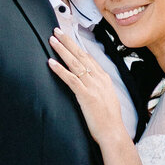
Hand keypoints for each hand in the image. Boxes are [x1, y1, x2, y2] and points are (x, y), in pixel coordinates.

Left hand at [49, 30, 129, 147]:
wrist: (113, 133)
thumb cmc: (109, 121)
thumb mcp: (107, 99)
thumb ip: (99, 88)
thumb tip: (91, 84)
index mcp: (104, 79)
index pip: (89, 58)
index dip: (77, 47)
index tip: (69, 37)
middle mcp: (99, 79)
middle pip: (81, 56)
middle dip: (68, 42)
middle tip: (57, 31)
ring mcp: (93, 86)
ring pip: (75, 64)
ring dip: (62, 50)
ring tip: (52, 40)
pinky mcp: (86, 96)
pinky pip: (71, 79)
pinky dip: (60, 70)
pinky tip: (51, 63)